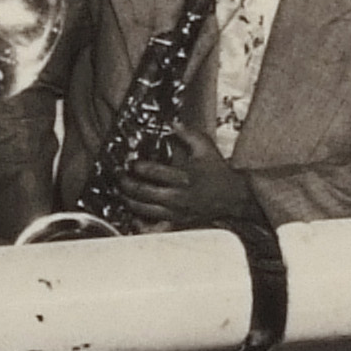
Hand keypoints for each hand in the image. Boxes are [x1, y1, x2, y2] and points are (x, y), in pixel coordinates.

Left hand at [118, 126, 261, 228]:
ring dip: (129, 201)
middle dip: (126, 184)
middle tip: (118, 176)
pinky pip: (155, 227)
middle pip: (143, 193)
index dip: (137, 167)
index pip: (154, 172)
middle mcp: (179, 197)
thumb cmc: (217, 171)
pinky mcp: (178, 222)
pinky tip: (133, 217)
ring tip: (120, 193)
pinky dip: (141, 224)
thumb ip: (188, 134)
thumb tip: (172, 123)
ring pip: (144, 210)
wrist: (232, 196)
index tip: (130, 162)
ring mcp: (177, 212)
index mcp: (184, 178)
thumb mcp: (205, 147)